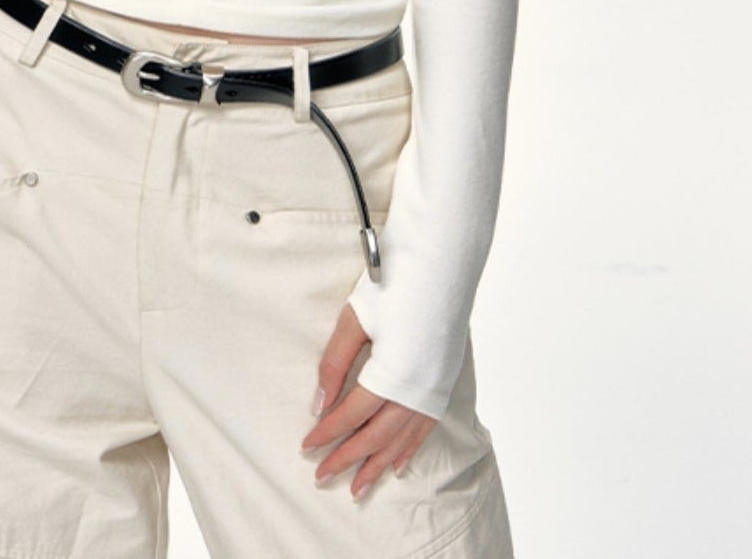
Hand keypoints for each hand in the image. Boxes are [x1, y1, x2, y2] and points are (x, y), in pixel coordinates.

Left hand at [299, 303, 437, 500]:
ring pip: (402, 441)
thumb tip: (319, 404)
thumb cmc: (396, 284)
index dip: (327, 433)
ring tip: (358, 489)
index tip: (307, 447)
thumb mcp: (355, 318)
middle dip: (348, 459)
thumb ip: (335, 363)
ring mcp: (434, 390)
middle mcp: (417, 391)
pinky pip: (424, 429)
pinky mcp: (444, 384)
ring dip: (377, 465)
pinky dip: (408, 450)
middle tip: (322, 477)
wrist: (444, 263)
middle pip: (376, 437)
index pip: (352, 415)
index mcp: (392, 375)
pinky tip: (397, 465)